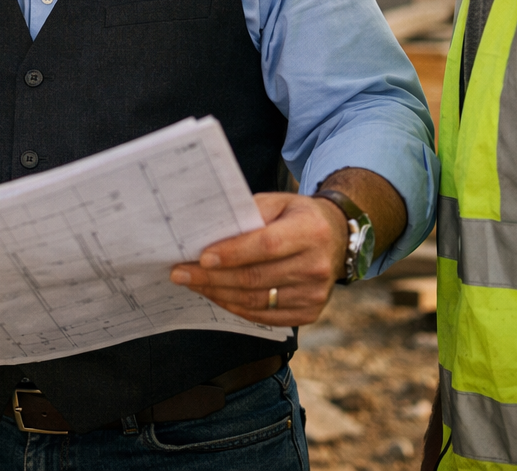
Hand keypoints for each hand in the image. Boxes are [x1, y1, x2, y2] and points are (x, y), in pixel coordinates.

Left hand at [168, 192, 347, 325]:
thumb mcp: (279, 202)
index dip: (232, 253)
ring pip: (255, 300)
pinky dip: (234, 306)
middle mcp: (317, 266)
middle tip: (180, 273)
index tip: (201, 257)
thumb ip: (249, 214)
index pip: (267, 245)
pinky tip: (215, 295)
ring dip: (218, 293)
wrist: (336, 239)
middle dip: (212, 277)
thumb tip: (209, 232)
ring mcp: (315, 294)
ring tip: (192, 283)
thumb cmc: (297, 217)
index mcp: (311, 231)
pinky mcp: (309, 313)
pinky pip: (263, 315)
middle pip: (256, 277)